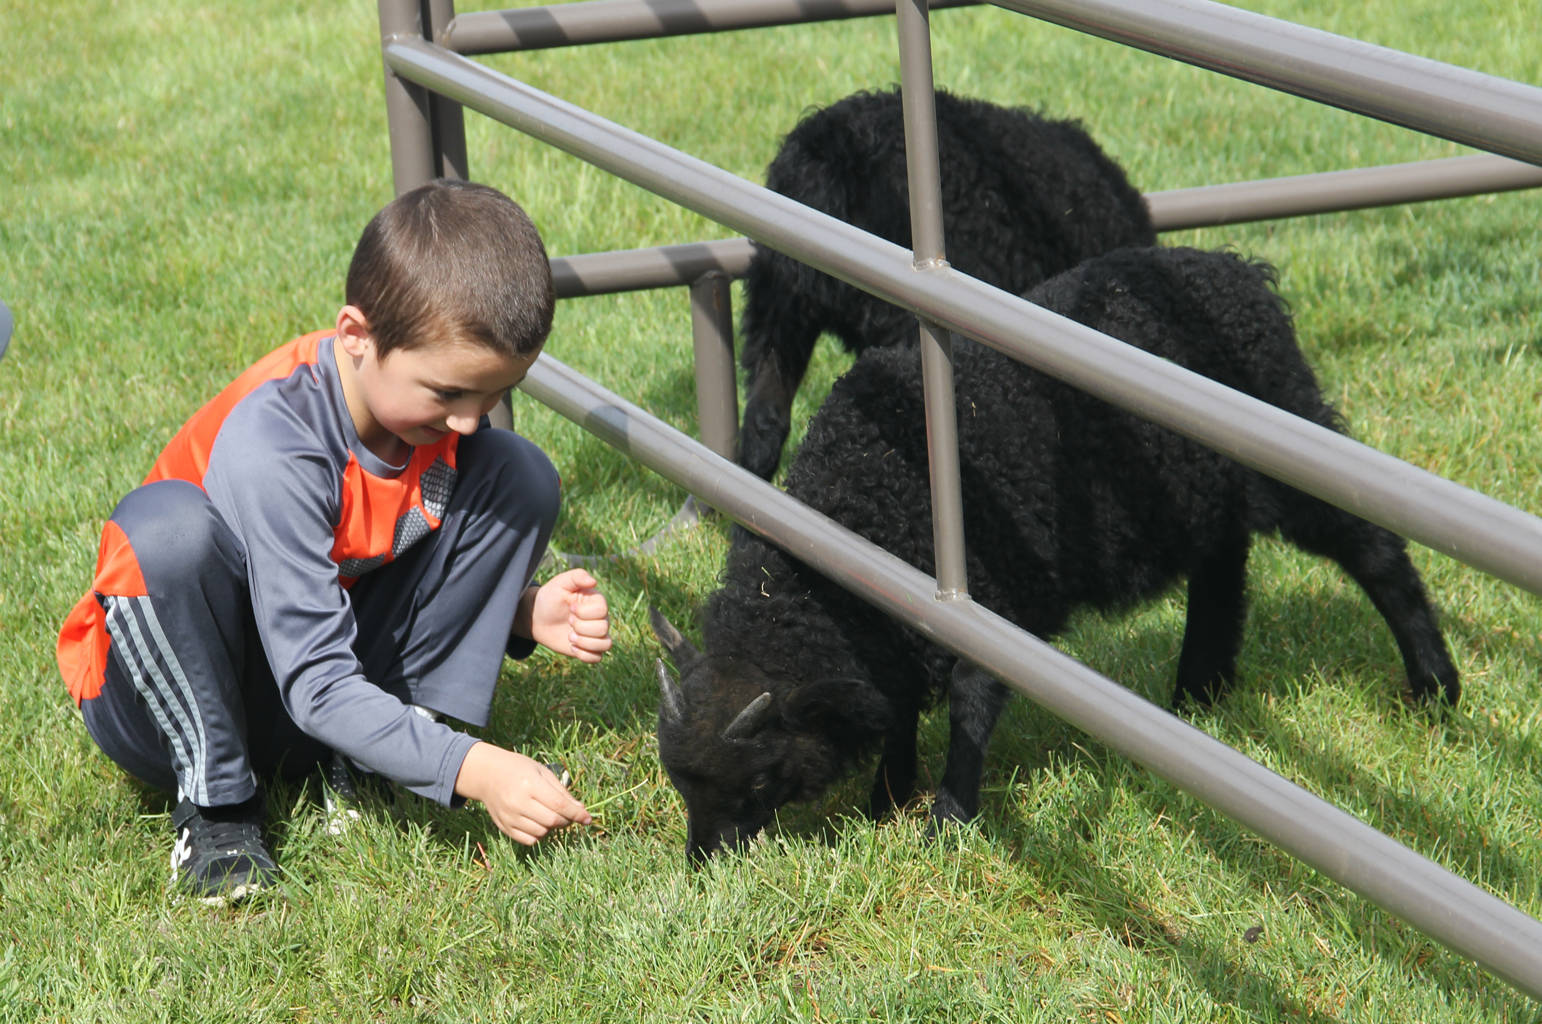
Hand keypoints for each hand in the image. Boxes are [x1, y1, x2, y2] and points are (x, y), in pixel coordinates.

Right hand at [455, 742, 591, 845]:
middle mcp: (518, 802)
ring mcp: (510, 816)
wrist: (487, 775)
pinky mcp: (504, 827)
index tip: (588, 819)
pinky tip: (538, 822)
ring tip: (549, 814)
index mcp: (530, 784)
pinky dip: (539, 834)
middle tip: (568, 814)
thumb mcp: (542, 772)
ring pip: (542, 832)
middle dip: (566, 820)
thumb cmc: (518, 769)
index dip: (577, 814)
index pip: (559, 805)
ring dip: (552, 827)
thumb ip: (561, 792)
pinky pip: (529, 840)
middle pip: (552, 821)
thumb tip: (581, 810)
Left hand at [528, 568, 612, 662]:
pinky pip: (597, 658)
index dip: (584, 612)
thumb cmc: (549, 598)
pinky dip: (584, 655)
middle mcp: (600, 619)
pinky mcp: (588, 649)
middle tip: (568, 621)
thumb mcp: (559, 583)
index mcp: (596, 602)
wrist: (537, 618)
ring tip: (570, 637)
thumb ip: (576, 577)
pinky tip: (572, 647)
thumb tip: (594, 582)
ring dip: (584, 643)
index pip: (603, 610)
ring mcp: (595, 635)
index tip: (570, 608)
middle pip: (603, 628)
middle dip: (581, 627)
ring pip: (605, 645)